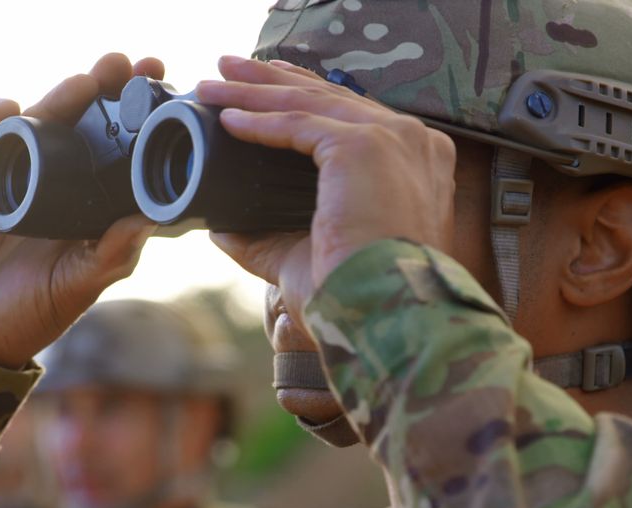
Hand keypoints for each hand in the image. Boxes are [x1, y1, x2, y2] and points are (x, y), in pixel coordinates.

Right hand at [0, 53, 163, 368]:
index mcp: (78, 203)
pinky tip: (9, 108)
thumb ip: (109, 256)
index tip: (164, 92)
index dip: (135, 118)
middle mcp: (42, 179)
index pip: (111, 148)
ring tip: (88, 83)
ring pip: (31, 118)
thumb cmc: (23, 316)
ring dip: (60, 95)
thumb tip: (149, 219)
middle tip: (131, 67)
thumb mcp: (75, 287)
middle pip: (76, 121)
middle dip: (105, 89)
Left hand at [198, 56, 457, 324]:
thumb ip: (270, 237)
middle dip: (272, 80)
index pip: (353, 115)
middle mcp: (413, 142)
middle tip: (228, 68)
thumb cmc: (361, 296)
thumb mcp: (314, 255)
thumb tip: (222, 228)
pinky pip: (298, 123)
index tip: (266, 88)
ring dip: (253, 91)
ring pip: (308, 103)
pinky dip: (257, 120)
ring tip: (213, 83)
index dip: (304, 96)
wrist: (386, 315)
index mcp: (418, 163)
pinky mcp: (362, 147)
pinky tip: (226, 118)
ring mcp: (392, 139)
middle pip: (329, 97)